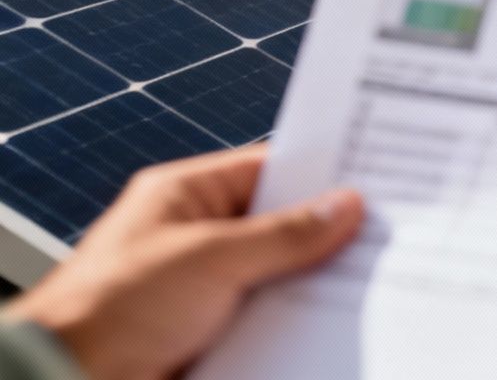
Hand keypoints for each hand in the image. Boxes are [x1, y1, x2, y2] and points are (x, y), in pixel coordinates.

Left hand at [3, 146, 362, 379]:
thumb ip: (282, 233)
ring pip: (280, 275)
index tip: (373, 174)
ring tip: (366, 279)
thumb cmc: (108, 309)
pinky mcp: (210, 332)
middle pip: (280, 225)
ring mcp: (203, 287)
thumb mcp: (209, 258)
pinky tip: (331, 322)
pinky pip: (269, 318)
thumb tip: (343, 207)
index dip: (320, 172)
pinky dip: (298, 320)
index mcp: (184, 195)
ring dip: (314, 282)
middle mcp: (195, 237)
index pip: (268, 169)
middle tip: (383, 230)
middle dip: (326, 232)